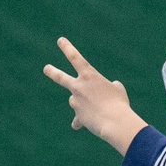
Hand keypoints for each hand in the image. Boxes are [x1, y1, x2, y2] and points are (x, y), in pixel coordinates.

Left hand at [41, 36, 144, 152]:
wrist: (114, 122)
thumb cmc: (119, 103)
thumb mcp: (117, 89)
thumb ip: (109, 87)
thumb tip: (104, 93)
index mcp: (89, 75)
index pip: (75, 57)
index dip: (67, 48)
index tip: (60, 40)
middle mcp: (79, 87)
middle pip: (61, 78)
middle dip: (52, 72)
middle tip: (46, 68)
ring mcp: (76, 102)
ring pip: (76, 101)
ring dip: (85, 104)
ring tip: (98, 110)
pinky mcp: (78, 117)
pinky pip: (79, 120)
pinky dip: (82, 121)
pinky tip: (82, 125)